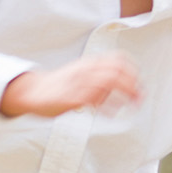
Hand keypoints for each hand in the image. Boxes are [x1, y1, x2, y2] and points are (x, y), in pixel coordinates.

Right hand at [0, 53, 141, 117]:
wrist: (32, 91)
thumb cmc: (60, 85)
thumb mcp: (81, 73)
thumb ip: (100, 75)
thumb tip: (123, 82)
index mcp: (89, 63)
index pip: (118, 59)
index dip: (133, 70)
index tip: (139, 83)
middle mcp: (85, 70)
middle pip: (117, 70)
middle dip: (133, 84)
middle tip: (139, 98)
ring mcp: (78, 83)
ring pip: (108, 81)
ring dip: (124, 94)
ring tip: (131, 105)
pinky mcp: (71, 98)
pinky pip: (93, 99)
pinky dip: (107, 106)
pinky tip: (112, 114)